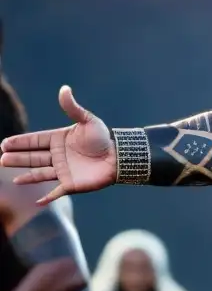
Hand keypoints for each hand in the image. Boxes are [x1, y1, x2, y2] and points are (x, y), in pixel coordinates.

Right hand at [0, 86, 115, 204]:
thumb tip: (64, 88)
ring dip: (26, 175)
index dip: (20, 142)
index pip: (35, 141)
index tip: (4, 143)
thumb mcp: (87, 120)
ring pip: (39, 173)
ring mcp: (64, 171)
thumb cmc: (104, 138)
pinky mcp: (71, 184)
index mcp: (59, 140)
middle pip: (33, 157)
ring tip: (11, 176)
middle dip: (17, 158)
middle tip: (2, 158)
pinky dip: (47, 198)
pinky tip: (37, 202)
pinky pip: (56, 193)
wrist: (120, 156)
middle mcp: (58, 156)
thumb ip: (72, 107)